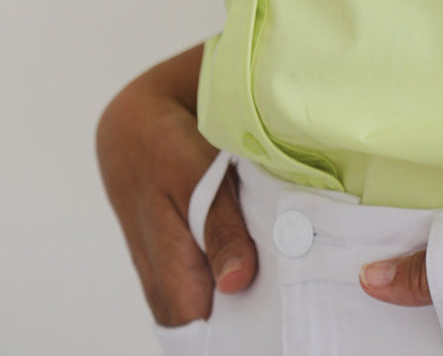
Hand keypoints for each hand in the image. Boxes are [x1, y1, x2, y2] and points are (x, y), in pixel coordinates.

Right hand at [95, 45, 257, 326]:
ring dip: (244, 297)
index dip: (242, 330)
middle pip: (210, 326)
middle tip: (294, 293)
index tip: (282, 314)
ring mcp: (167, 275)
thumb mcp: (196, 176)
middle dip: (249, 316)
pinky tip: (264, 261)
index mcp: (171, 273)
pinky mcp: (173, 261)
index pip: (206, 335)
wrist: (133, 122)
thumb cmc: (164, 146)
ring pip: (209, 307)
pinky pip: (204, 286)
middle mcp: (165, 285)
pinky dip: (233, 277)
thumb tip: (237, 283)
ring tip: (285, 276)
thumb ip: (220, 230)